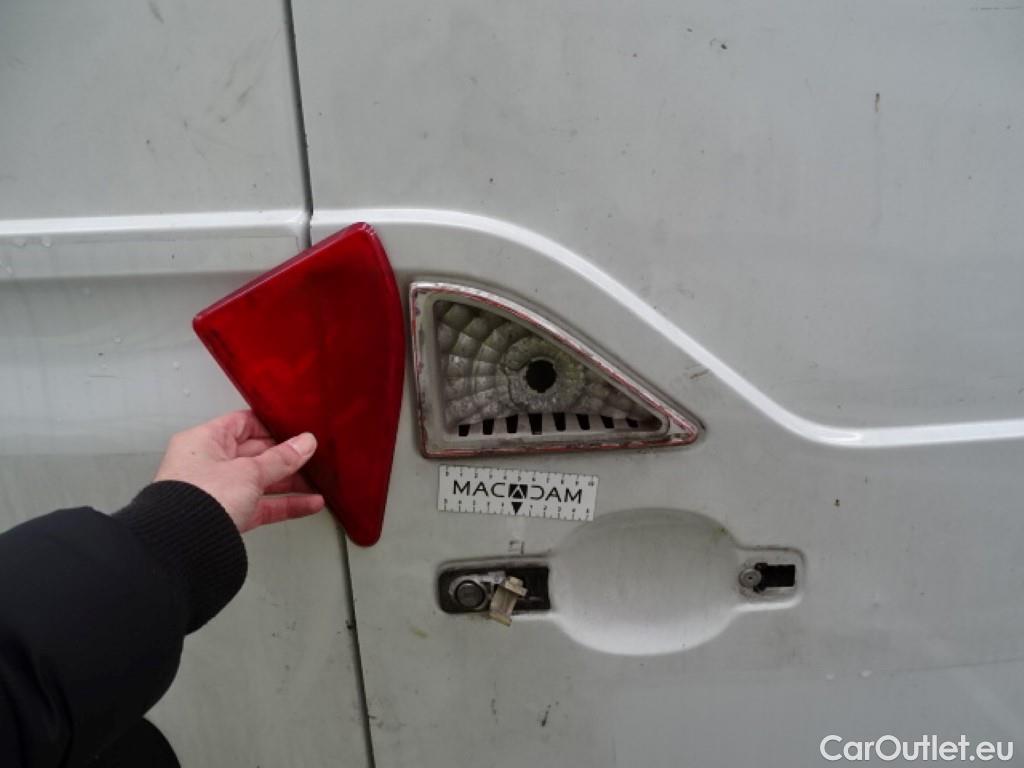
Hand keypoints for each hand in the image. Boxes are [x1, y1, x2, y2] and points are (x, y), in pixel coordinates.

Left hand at [154, 410, 323, 532]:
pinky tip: (310, 504)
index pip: (242, 423)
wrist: (183, 546)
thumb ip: (281, 458)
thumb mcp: (249, 471)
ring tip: (320, 483)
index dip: (270, 425)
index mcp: (205, 441)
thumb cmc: (203, 498)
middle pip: (256, 454)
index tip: (296, 430)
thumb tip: (305, 443)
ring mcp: (220, 491)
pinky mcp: (230, 516)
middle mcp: (209, 464)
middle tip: (314, 456)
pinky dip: (285, 504)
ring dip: (290, 482)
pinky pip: (262, 505)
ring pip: (261, 481)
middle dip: (286, 457)